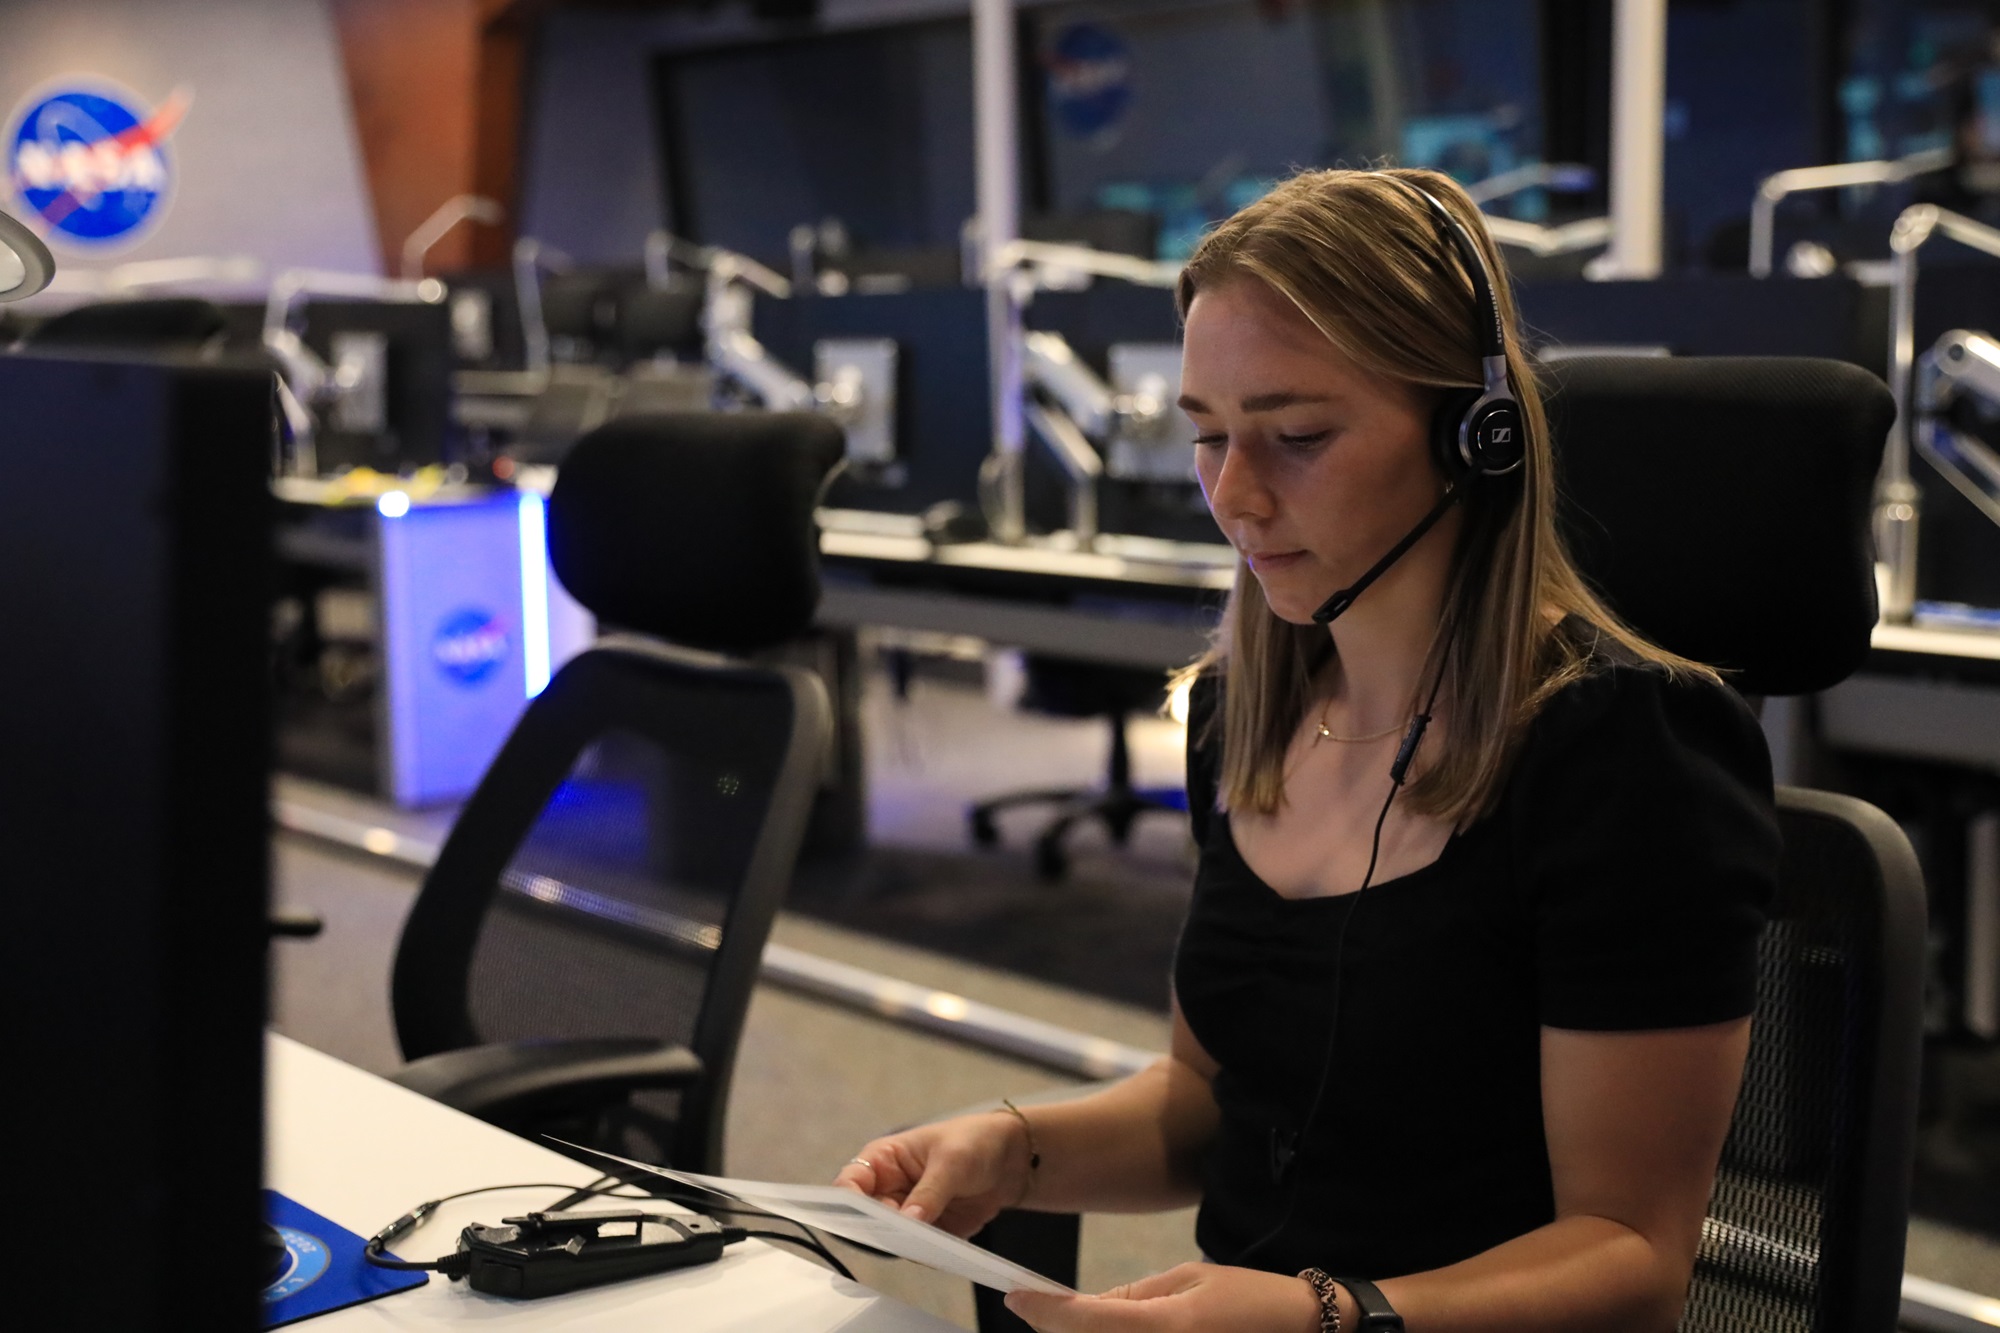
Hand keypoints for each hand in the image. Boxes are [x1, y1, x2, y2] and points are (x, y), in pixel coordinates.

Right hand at [833, 1111, 1031, 1237]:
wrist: (1010, 1160)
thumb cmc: (973, 1142)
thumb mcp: (952, 1161)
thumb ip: (929, 1192)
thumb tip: (907, 1221)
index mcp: (883, 1161)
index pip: (850, 1184)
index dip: (847, 1202)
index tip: (860, 1217)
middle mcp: (888, 1190)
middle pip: (866, 1219)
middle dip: (878, 1229)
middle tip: (896, 1234)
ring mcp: (907, 1215)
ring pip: (892, 1239)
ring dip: (905, 1245)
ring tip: (923, 1245)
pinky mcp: (928, 1235)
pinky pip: (920, 1251)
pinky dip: (927, 1254)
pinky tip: (939, 1254)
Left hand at [1003, 1262, 1322, 1332]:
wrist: (1302, 1330)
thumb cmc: (1250, 1302)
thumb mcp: (1189, 1280)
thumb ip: (1132, 1295)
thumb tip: (1085, 1305)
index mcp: (1164, 1326)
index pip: (1082, 1319)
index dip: (1042, 1309)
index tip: (1015, 1295)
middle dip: (1056, 1328)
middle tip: (1037, 1310)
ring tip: (1070, 1320)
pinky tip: (1106, 1331)